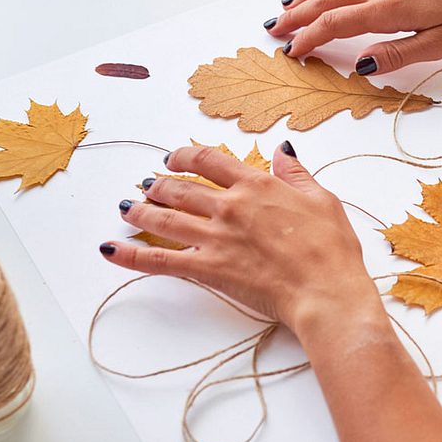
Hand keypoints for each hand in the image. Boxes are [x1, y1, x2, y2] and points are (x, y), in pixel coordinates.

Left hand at [99, 143, 383, 338]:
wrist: (324, 291)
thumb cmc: (331, 249)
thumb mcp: (322, 200)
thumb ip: (296, 175)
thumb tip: (283, 150)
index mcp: (257, 185)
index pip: (210, 160)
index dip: (186, 155)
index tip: (174, 157)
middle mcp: (230, 206)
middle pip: (180, 188)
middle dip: (158, 184)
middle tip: (147, 185)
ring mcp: (215, 237)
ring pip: (165, 218)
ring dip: (140, 211)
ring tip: (126, 207)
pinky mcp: (207, 268)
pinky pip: (159, 260)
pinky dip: (131, 255)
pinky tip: (110, 249)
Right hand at [267, 0, 441, 73]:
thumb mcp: (441, 44)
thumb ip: (398, 54)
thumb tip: (360, 65)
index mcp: (388, 9)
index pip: (334, 25)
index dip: (308, 39)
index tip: (292, 52)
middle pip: (327, 1)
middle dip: (298, 16)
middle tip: (274, 29)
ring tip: (289, 3)